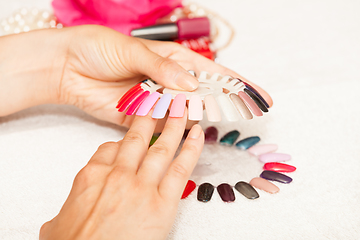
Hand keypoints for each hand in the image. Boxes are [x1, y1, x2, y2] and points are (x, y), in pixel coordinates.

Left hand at [0, 25, 271, 129]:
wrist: (68, 67)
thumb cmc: (100, 49)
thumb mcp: (133, 51)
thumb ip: (161, 68)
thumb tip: (191, 85)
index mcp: (171, 60)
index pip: (210, 72)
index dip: (236, 83)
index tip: (259, 94)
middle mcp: (167, 82)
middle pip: (203, 96)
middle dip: (226, 104)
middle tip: (250, 114)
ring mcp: (156, 101)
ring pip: (184, 114)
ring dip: (199, 119)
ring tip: (216, 122)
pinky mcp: (140, 118)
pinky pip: (162, 127)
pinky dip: (174, 131)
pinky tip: (186, 134)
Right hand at [39, 108, 203, 239]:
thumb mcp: (59, 222)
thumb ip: (69, 207)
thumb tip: (67, 211)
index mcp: (92, 176)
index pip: (108, 148)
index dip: (123, 140)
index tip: (133, 131)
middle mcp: (117, 175)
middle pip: (136, 138)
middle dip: (150, 115)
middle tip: (161, 98)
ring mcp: (141, 187)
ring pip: (160, 147)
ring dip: (174, 125)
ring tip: (184, 107)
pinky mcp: (162, 203)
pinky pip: (179, 169)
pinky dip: (190, 149)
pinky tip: (198, 134)